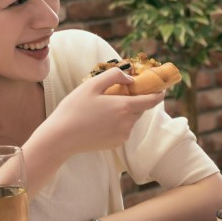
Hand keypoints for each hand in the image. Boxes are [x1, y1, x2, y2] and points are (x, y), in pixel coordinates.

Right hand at [40, 67, 165, 154]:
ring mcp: (123, 135)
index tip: (161, 88)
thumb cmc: (74, 109)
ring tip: (105, 107)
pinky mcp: (116, 144)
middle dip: (136, 100)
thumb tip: (131, 78)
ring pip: (131, 119)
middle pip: (140, 108)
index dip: (159, 93)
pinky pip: (123, 129)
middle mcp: (128, 123)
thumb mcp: (91, 85)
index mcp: (125, 107)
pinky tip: (100, 120)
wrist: (60, 138)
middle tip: (122, 93)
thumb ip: (114, 76)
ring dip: (125, 111)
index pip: (152, 100)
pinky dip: (118, 122)